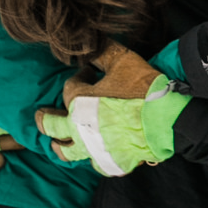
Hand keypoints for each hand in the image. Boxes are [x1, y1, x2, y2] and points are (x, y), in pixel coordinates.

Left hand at [34, 43, 189, 176]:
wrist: (168, 119)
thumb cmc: (143, 89)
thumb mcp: (123, 61)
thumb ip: (102, 52)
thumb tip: (90, 43)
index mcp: (79, 102)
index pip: (69, 87)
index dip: (79, 77)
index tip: (90, 72)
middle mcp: (80, 129)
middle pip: (52, 126)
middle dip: (44, 118)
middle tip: (40, 115)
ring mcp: (94, 149)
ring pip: (68, 153)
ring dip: (61, 146)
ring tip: (57, 145)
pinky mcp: (111, 163)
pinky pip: (96, 164)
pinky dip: (94, 159)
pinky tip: (95, 155)